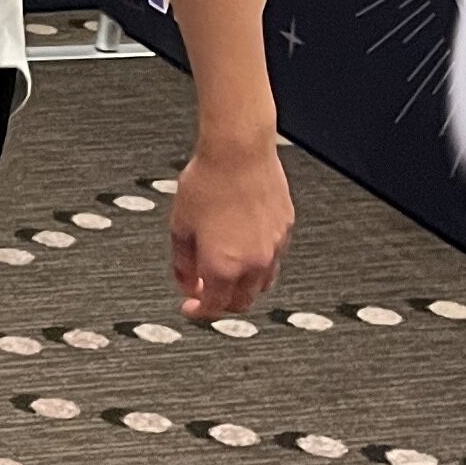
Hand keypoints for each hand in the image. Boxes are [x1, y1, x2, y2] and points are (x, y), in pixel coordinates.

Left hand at [168, 138, 292, 321]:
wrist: (239, 153)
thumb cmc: (208, 183)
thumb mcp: (179, 227)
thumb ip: (182, 263)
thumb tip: (187, 283)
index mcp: (224, 267)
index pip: (215, 307)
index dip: (199, 311)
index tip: (190, 307)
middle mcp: (254, 263)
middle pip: (242, 302)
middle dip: (222, 302)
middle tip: (206, 290)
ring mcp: (274, 247)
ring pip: (262, 283)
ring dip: (243, 285)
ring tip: (225, 270)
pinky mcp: (285, 230)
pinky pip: (274, 258)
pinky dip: (258, 263)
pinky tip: (243, 246)